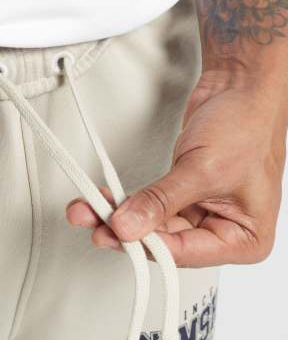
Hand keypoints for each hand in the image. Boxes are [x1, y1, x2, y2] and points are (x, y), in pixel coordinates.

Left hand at [66, 70, 286, 266]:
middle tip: (97, 224)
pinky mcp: (183, 197)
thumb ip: (162, 201)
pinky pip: (152, 208)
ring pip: (153, 227)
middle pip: (166, 243)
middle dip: (128, 232)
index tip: (117, 233)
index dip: (148, 244)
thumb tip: (129, 227)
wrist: (240, 86)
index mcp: (245, 238)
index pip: (186, 253)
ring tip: (92, 211)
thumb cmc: (247, 122)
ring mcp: (202, 214)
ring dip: (121, 218)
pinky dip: (129, 203)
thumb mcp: (203, 169)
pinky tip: (108, 202)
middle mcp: (223, 230)